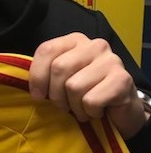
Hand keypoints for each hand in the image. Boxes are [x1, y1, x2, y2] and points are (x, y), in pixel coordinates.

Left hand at [29, 32, 147, 138]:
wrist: (122, 111)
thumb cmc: (87, 92)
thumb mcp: (63, 79)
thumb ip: (47, 73)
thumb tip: (28, 84)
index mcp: (74, 40)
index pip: (47, 50)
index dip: (37, 75)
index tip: (37, 95)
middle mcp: (93, 45)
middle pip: (59, 68)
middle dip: (56, 94)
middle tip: (63, 106)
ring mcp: (110, 60)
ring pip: (74, 86)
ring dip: (74, 106)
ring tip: (81, 109)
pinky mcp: (123, 79)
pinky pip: (91, 100)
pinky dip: (90, 112)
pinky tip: (97, 111)